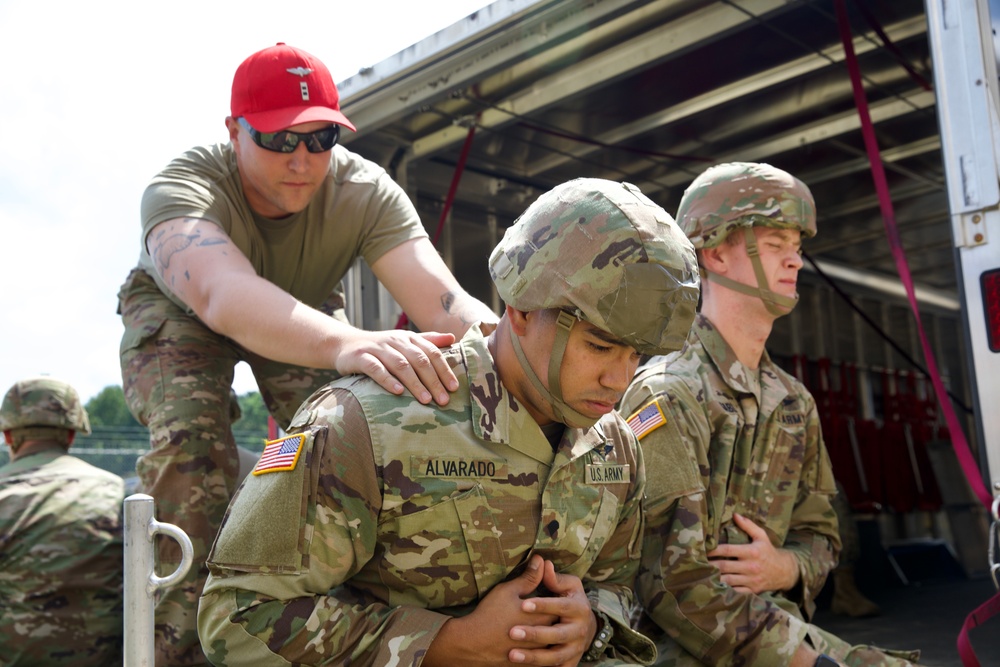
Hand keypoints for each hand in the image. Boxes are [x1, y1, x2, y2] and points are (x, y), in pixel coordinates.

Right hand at [335, 328, 457, 405]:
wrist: (345, 344)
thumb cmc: (381, 348)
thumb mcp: (404, 341)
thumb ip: (428, 340)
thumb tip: (452, 337)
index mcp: (409, 338)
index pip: (431, 352)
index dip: (444, 370)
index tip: (454, 388)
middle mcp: (395, 341)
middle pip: (419, 360)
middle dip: (433, 380)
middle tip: (443, 400)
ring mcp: (377, 348)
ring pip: (400, 365)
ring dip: (415, 383)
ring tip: (426, 400)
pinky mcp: (361, 357)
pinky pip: (376, 369)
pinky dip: (388, 380)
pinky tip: (398, 392)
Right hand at [423, 555, 557, 666]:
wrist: (471, 644)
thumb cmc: (489, 614)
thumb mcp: (508, 591)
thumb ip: (528, 578)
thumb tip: (541, 560)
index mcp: (540, 617)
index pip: (560, 608)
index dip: (559, 601)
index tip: (558, 596)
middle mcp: (541, 636)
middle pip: (558, 627)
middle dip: (558, 618)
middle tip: (558, 611)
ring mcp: (533, 652)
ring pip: (551, 644)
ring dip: (551, 637)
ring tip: (548, 628)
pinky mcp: (525, 664)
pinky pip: (540, 659)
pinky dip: (540, 651)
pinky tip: (536, 645)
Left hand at [508, 560, 596, 665]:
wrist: (583, 627)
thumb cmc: (569, 601)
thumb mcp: (567, 586)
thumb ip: (554, 578)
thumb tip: (542, 562)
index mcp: (579, 608)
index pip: (560, 606)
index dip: (542, 605)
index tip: (524, 605)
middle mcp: (579, 631)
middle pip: (557, 635)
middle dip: (534, 634)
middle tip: (512, 632)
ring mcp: (575, 649)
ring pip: (554, 657)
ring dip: (533, 657)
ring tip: (512, 654)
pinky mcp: (569, 663)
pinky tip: (521, 666)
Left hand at [707, 513, 798, 593]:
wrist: (784, 572)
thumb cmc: (769, 552)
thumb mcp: (761, 536)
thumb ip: (748, 526)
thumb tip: (735, 515)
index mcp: (751, 551)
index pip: (727, 550)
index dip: (713, 550)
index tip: (703, 549)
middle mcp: (751, 566)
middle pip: (724, 566)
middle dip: (709, 565)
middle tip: (697, 563)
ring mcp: (751, 580)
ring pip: (727, 580)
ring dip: (714, 577)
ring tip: (703, 574)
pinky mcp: (752, 590)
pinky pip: (735, 591)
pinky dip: (725, 589)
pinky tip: (715, 585)